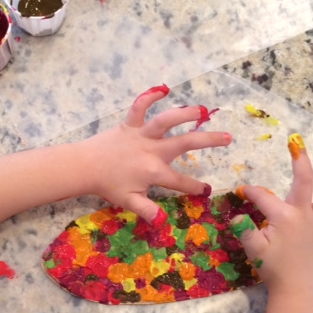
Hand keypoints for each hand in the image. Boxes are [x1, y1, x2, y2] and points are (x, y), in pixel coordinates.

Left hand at [77, 85, 231, 223]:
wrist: (85, 166)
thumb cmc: (108, 185)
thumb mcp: (129, 201)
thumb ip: (148, 210)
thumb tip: (163, 223)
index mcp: (154, 172)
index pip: (180, 181)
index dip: (194, 187)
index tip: (205, 190)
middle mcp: (153, 150)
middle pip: (185, 143)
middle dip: (209, 141)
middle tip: (228, 138)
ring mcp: (142, 135)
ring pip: (167, 120)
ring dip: (185, 113)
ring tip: (202, 110)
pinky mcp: (130, 124)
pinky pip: (140, 106)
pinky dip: (149, 96)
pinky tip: (163, 88)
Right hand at [231, 135, 312, 294]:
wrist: (297, 290)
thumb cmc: (274, 270)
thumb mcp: (254, 250)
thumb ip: (245, 230)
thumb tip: (235, 216)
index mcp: (284, 217)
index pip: (263, 197)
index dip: (250, 192)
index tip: (241, 191)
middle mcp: (303, 215)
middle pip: (304, 182)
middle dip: (299, 161)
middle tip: (296, 143)